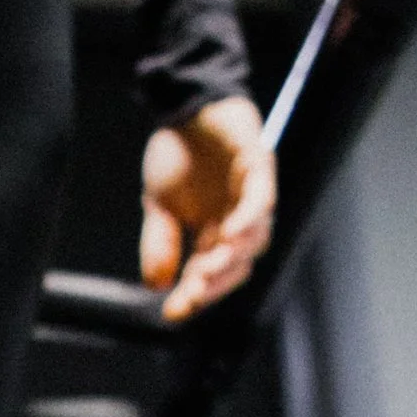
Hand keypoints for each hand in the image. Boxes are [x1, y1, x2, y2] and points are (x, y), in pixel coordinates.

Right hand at [139, 95, 276, 320]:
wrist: (184, 104)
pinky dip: (248, 219)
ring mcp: (252, 196)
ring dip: (233, 257)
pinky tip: (229, 234)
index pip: (209, 273)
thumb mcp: (158, 204)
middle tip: (192, 292)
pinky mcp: (260, 167)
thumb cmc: (177, 153)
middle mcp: (238, 220)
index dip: (194, 295)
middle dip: (214, 282)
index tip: (172, 313)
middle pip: (237, 265)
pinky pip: (262, 201)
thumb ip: (160, 243)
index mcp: (214, 233)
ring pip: (254, 240)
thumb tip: (154, 285)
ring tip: (209, 267)